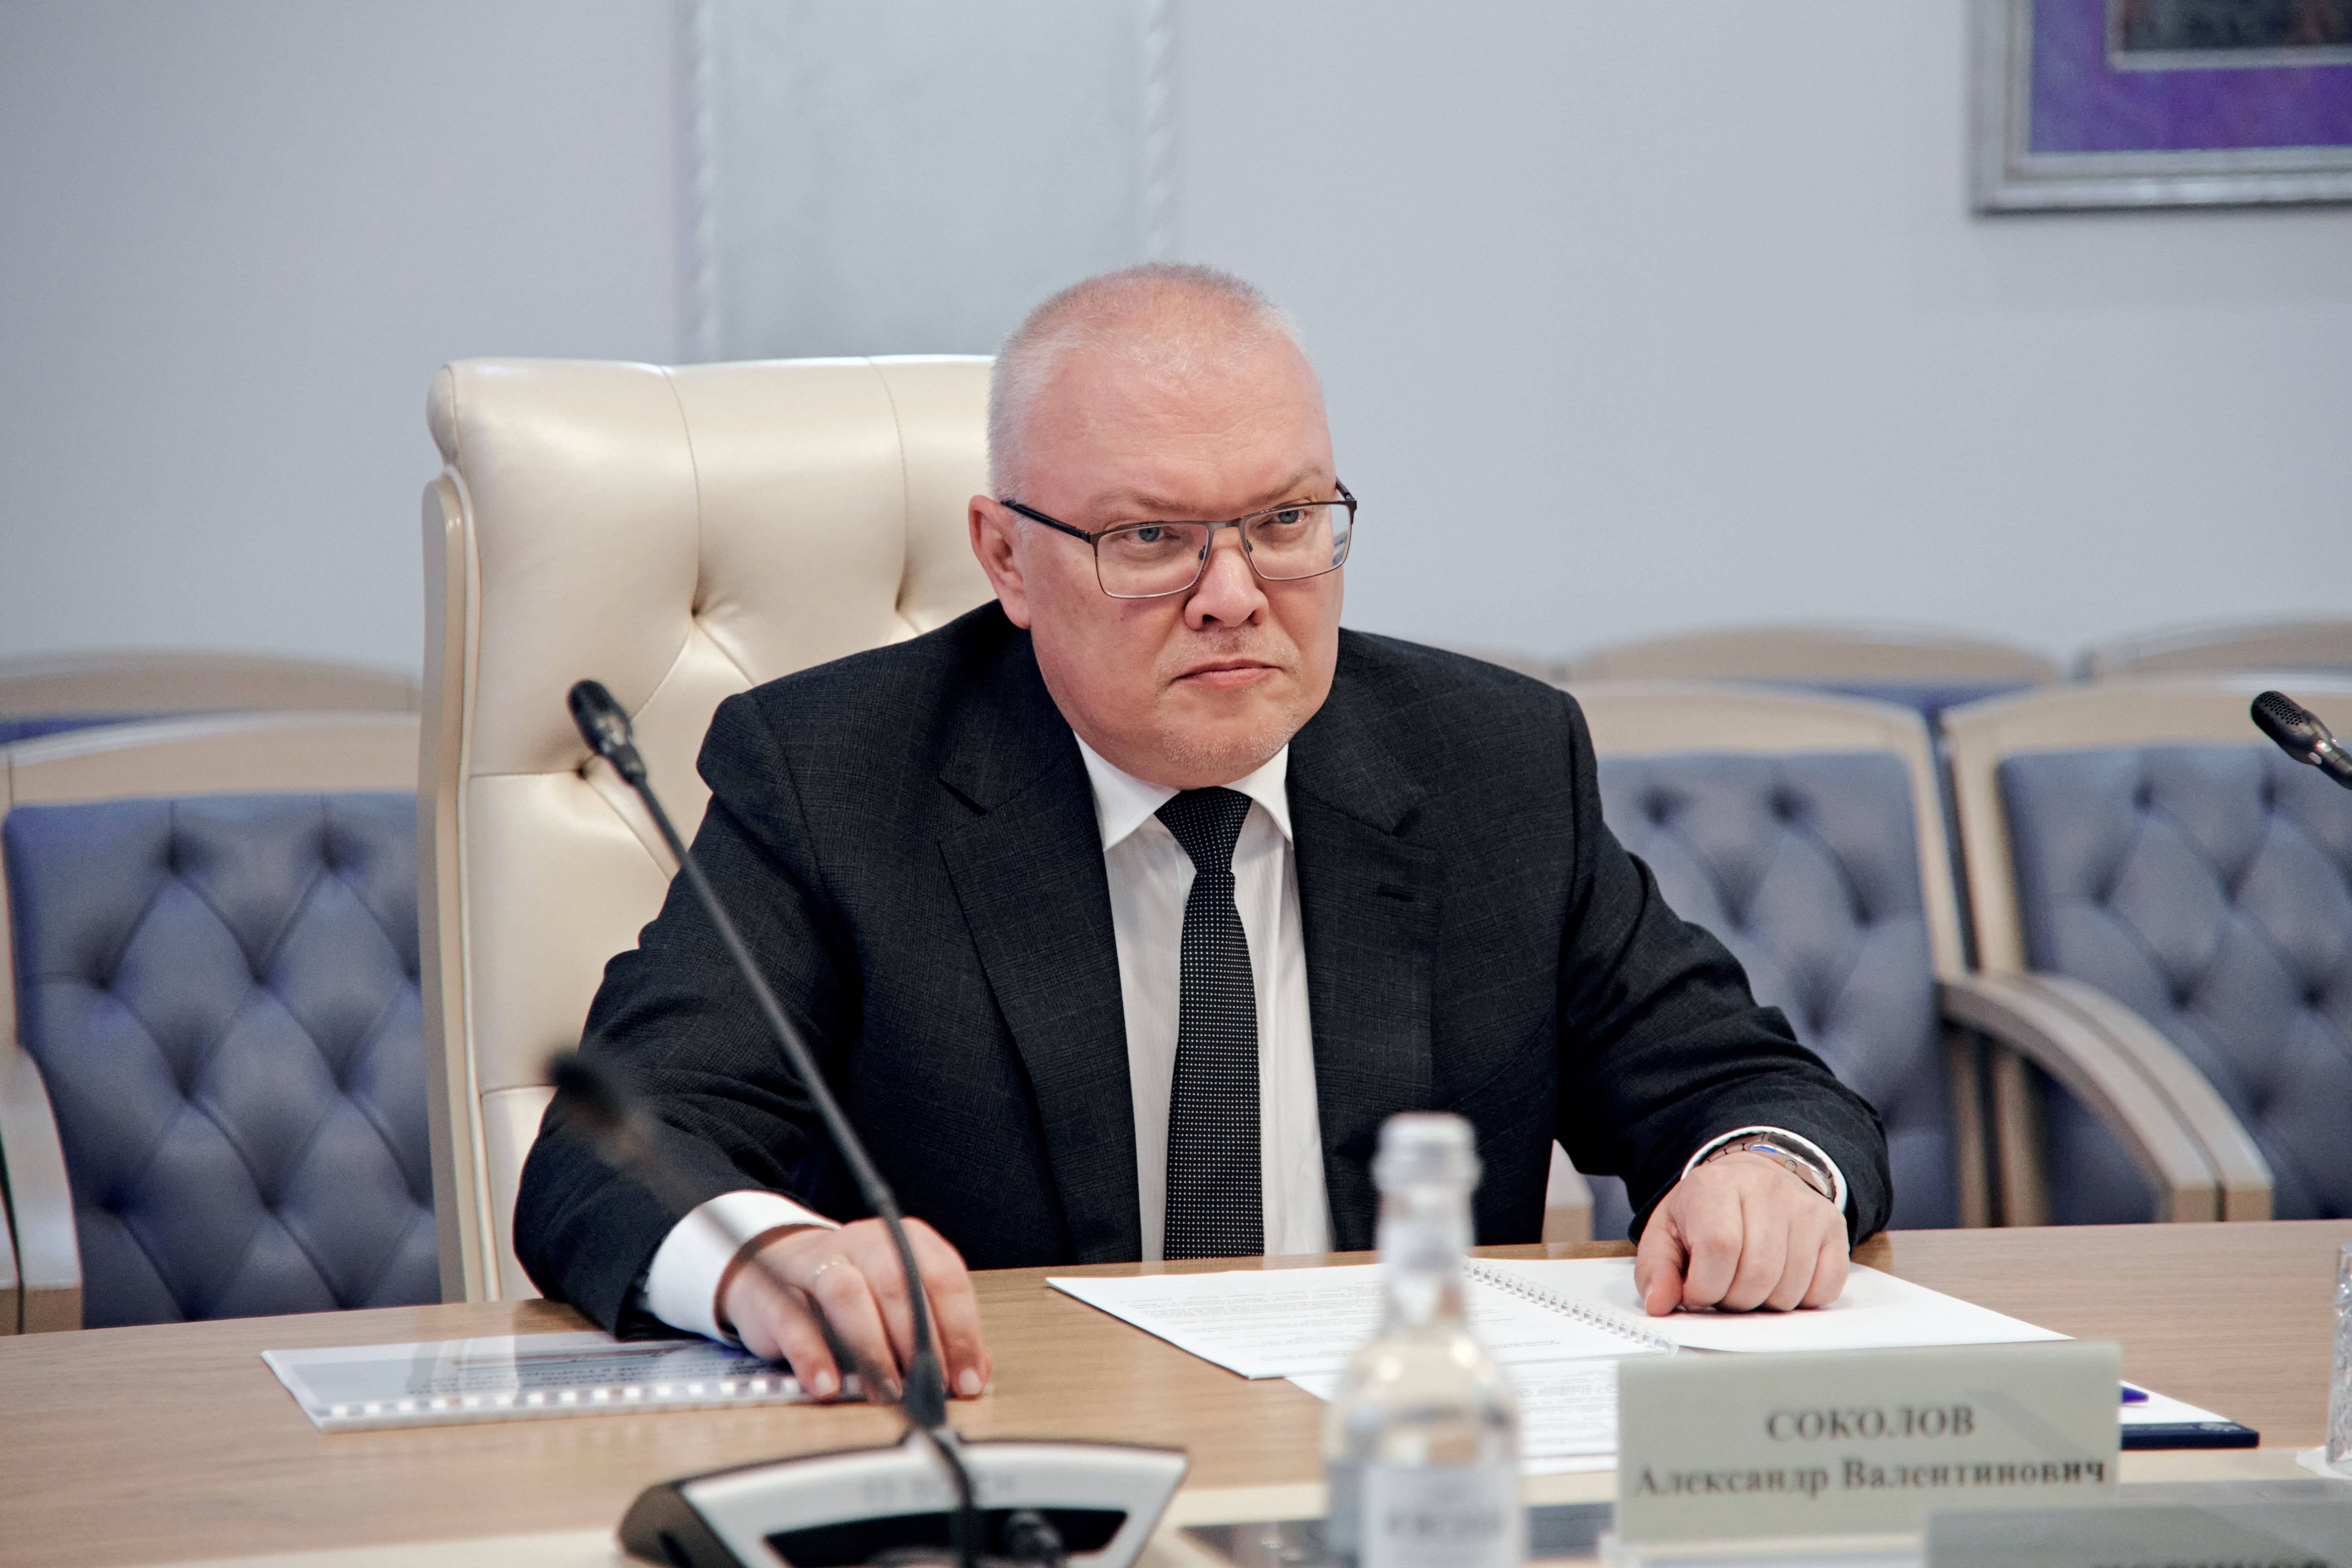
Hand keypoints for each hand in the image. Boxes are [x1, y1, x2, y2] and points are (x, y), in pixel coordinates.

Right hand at [719, 1217, 990, 1402]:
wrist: (779, 1268)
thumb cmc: (854, 1292)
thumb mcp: (901, 1305)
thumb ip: (939, 1333)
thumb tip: (974, 1373)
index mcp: (905, 1241)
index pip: (944, 1277)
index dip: (961, 1331)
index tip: (966, 1380)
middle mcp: (865, 1242)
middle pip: (898, 1283)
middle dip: (919, 1342)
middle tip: (927, 1389)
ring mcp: (818, 1262)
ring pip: (847, 1293)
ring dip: (872, 1347)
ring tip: (886, 1390)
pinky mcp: (776, 1291)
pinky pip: (795, 1321)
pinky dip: (813, 1357)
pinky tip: (828, 1385)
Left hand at [1633, 1151, 1847, 1316]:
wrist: (1750, 1180)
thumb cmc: (1705, 1212)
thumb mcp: (1666, 1234)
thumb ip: (1656, 1270)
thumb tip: (1659, 1304)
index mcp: (1716, 1185)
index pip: (1719, 1248)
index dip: (1705, 1287)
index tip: (1696, 1292)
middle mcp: (1766, 1188)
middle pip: (1757, 1273)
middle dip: (1734, 1299)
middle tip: (1724, 1289)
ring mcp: (1806, 1207)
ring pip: (1790, 1287)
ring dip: (1764, 1303)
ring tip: (1748, 1282)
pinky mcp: (1833, 1226)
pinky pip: (1824, 1288)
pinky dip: (1800, 1299)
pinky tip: (1779, 1280)